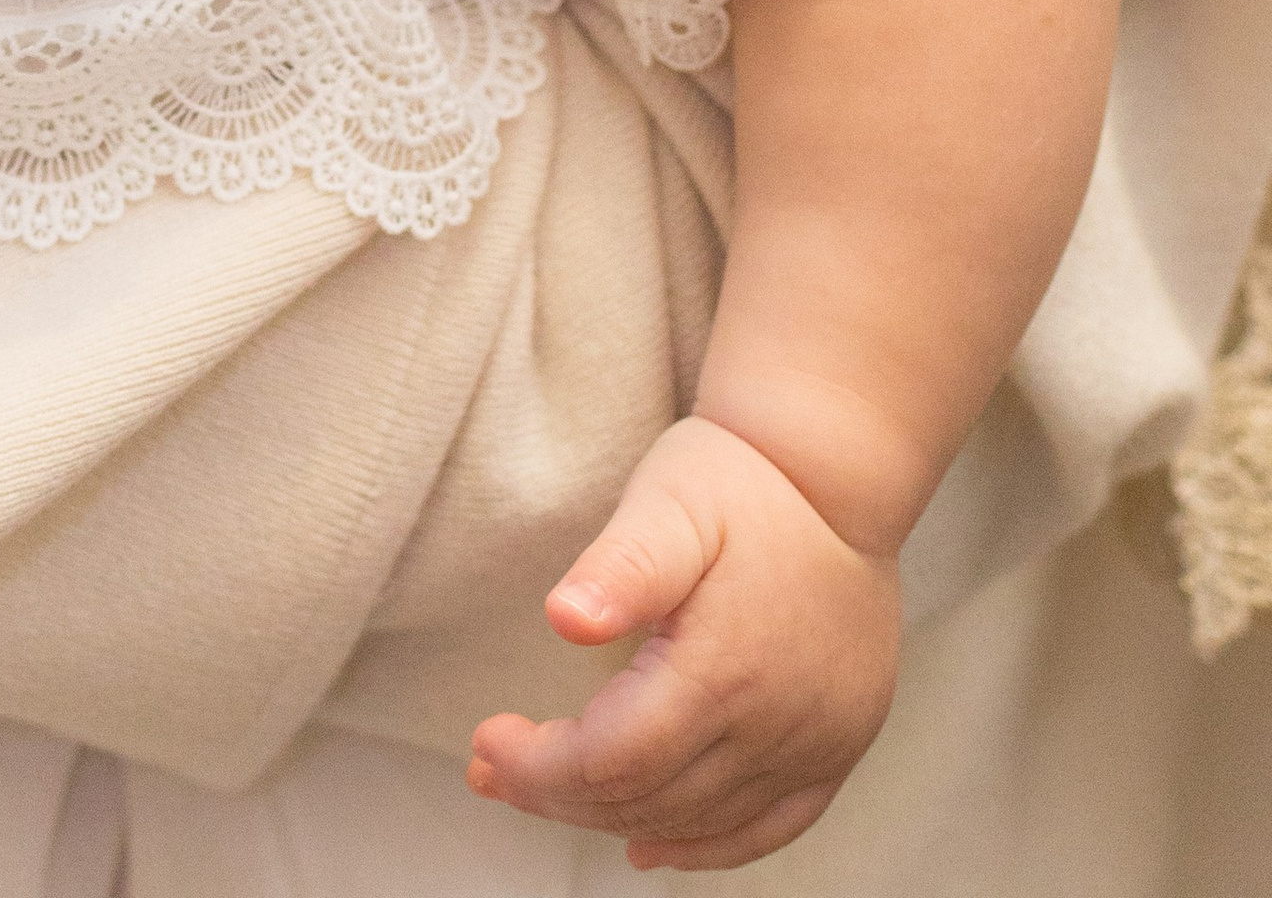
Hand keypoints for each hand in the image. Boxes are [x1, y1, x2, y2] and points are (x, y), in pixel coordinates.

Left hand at [466, 416, 900, 872]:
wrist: (837, 475)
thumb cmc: (740, 481)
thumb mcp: (670, 501)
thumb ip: (623, 567)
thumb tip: (564, 619)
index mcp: (726, 667)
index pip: (615, 759)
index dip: (540, 768)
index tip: (486, 742)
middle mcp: (776, 725)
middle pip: (648, 800)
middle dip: (558, 795)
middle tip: (492, 769)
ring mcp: (815, 745)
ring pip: (698, 823)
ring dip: (615, 819)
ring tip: (547, 792)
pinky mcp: (837, 749)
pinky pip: (768, 831)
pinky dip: (704, 848)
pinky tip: (652, 846)